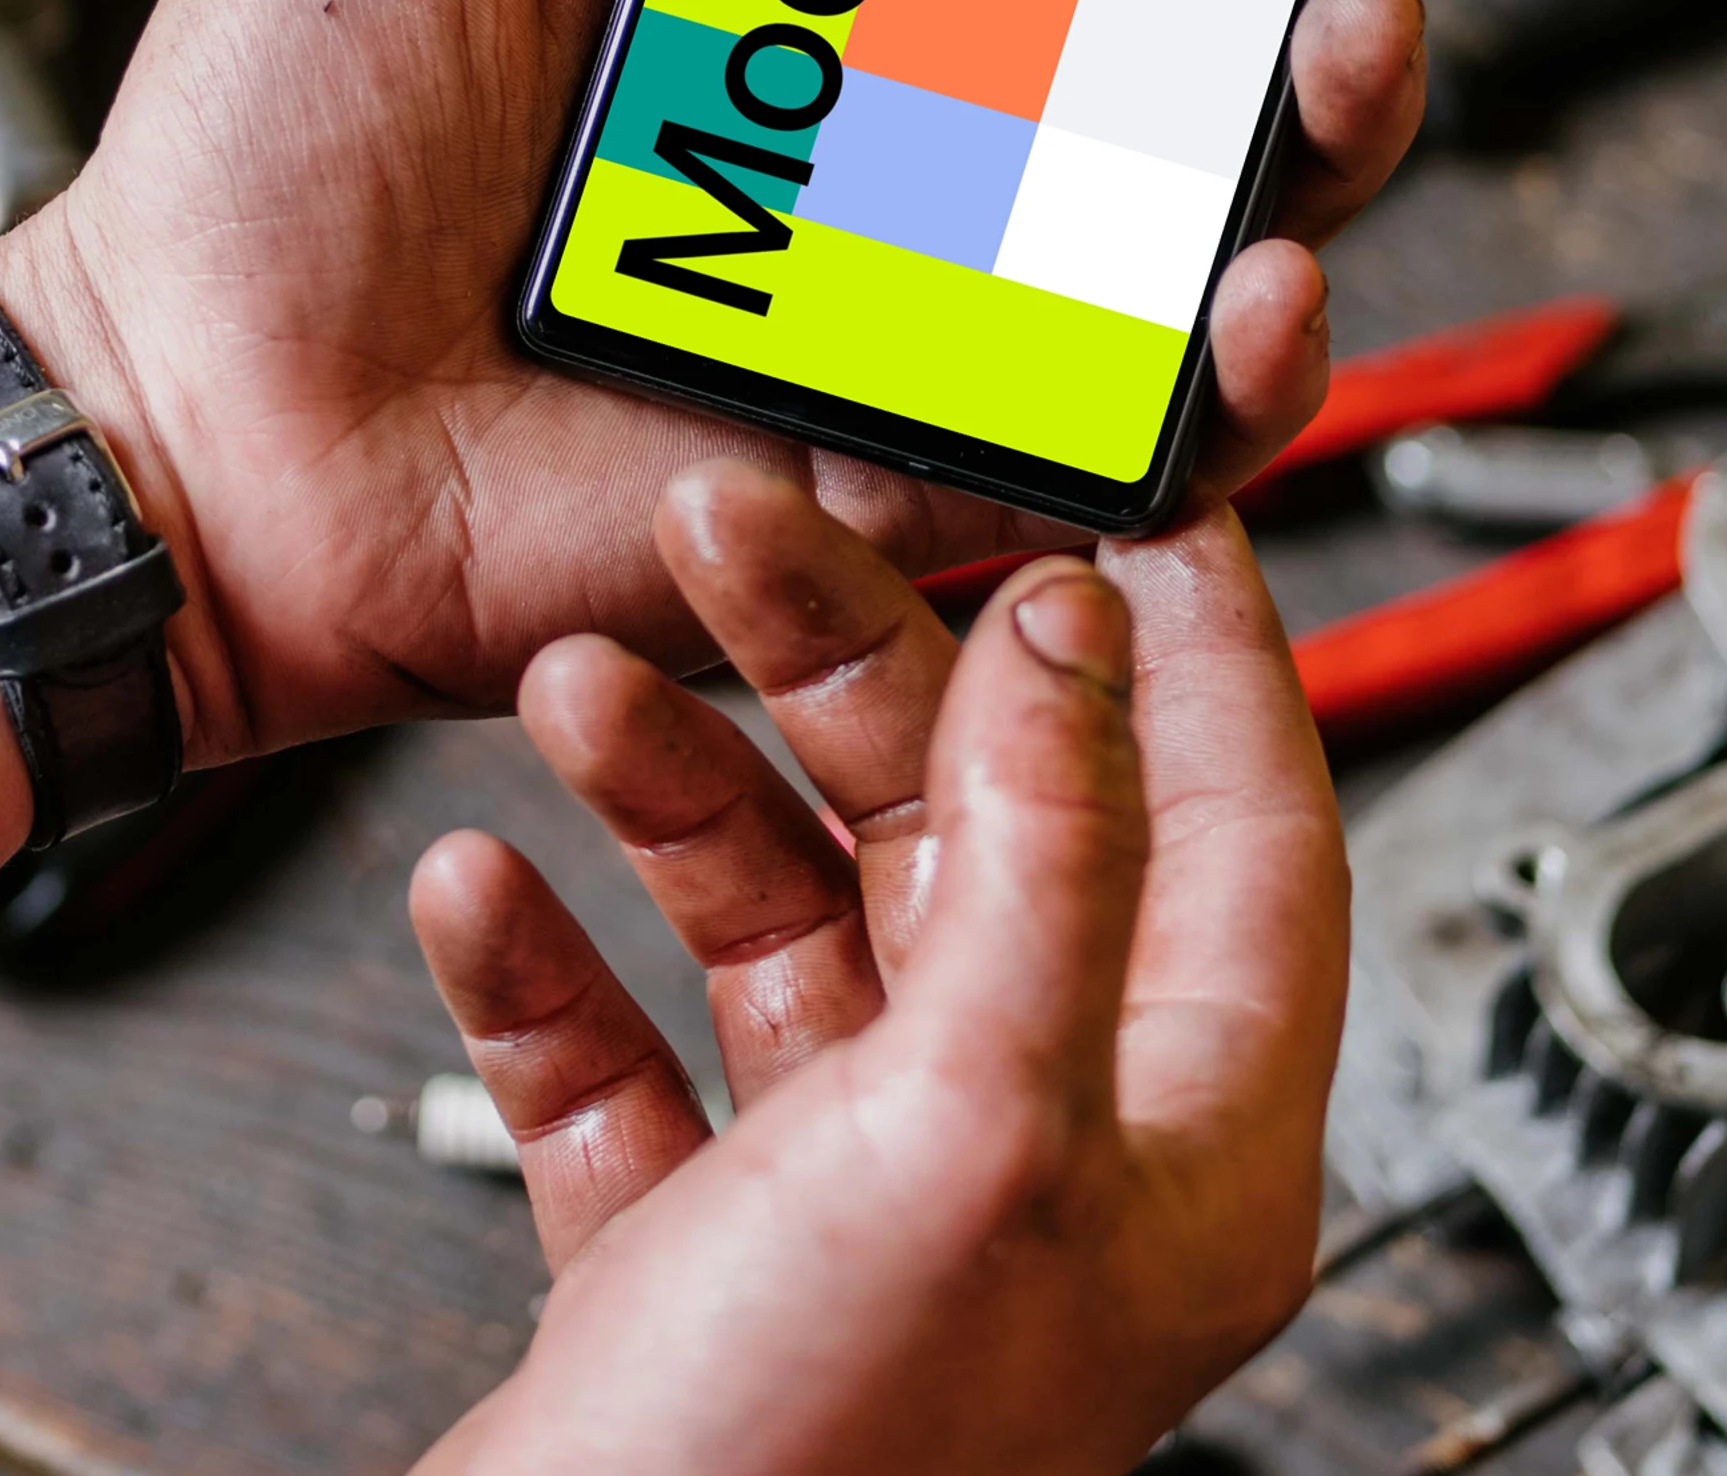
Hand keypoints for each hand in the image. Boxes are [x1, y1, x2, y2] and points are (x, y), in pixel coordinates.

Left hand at [0, 0, 1531, 762]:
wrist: (173, 428)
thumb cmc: (255, 158)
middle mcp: (909, 150)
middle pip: (1210, 27)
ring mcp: (922, 321)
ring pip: (1218, 232)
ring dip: (1333, 128)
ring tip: (1351, 25)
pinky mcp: (903, 490)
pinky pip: (1115, 454)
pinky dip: (1217, 387)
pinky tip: (1251, 295)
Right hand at [406, 468, 1341, 1475]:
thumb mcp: (970, 1119)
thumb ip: (1052, 854)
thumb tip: (1092, 635)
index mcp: (1180, 1149)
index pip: (1243, 820)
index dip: (1188, 634)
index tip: (1124, 469)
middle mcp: (1039, 1168)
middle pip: (986, 828)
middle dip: (848, 663)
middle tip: (742, 519)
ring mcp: (864, 1211)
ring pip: (796, 914)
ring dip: (676, 784)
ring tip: (575, 685)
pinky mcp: (700, 1258)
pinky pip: (638, 1052)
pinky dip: (559, 954)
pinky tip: (483, 880)